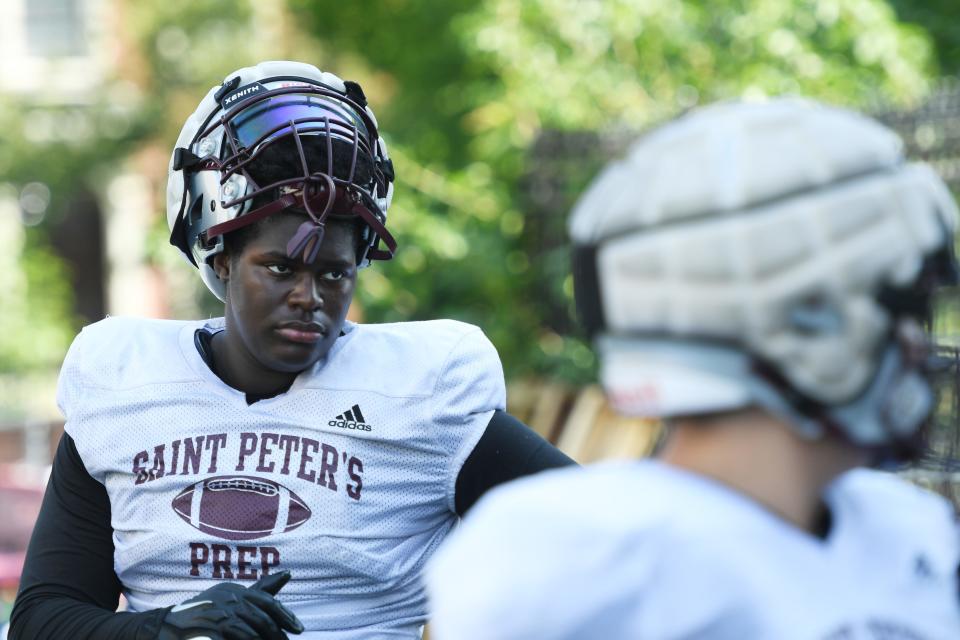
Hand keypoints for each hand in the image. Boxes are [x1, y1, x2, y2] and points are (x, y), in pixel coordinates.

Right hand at [157, 570, 303, 639]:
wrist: (164, 628)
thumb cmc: (202, 613)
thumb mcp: (229, 597)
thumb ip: (258, 590)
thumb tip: (287, 574)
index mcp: (234, 591)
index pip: (266, 602)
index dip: (285, 616)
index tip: (299, 629)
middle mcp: (227, 599)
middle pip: (262, 618)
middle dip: (278, 634)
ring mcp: (218, 615)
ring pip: (252, 632)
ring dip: (266, 639)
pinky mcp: (211, 631)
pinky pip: (239, 637)